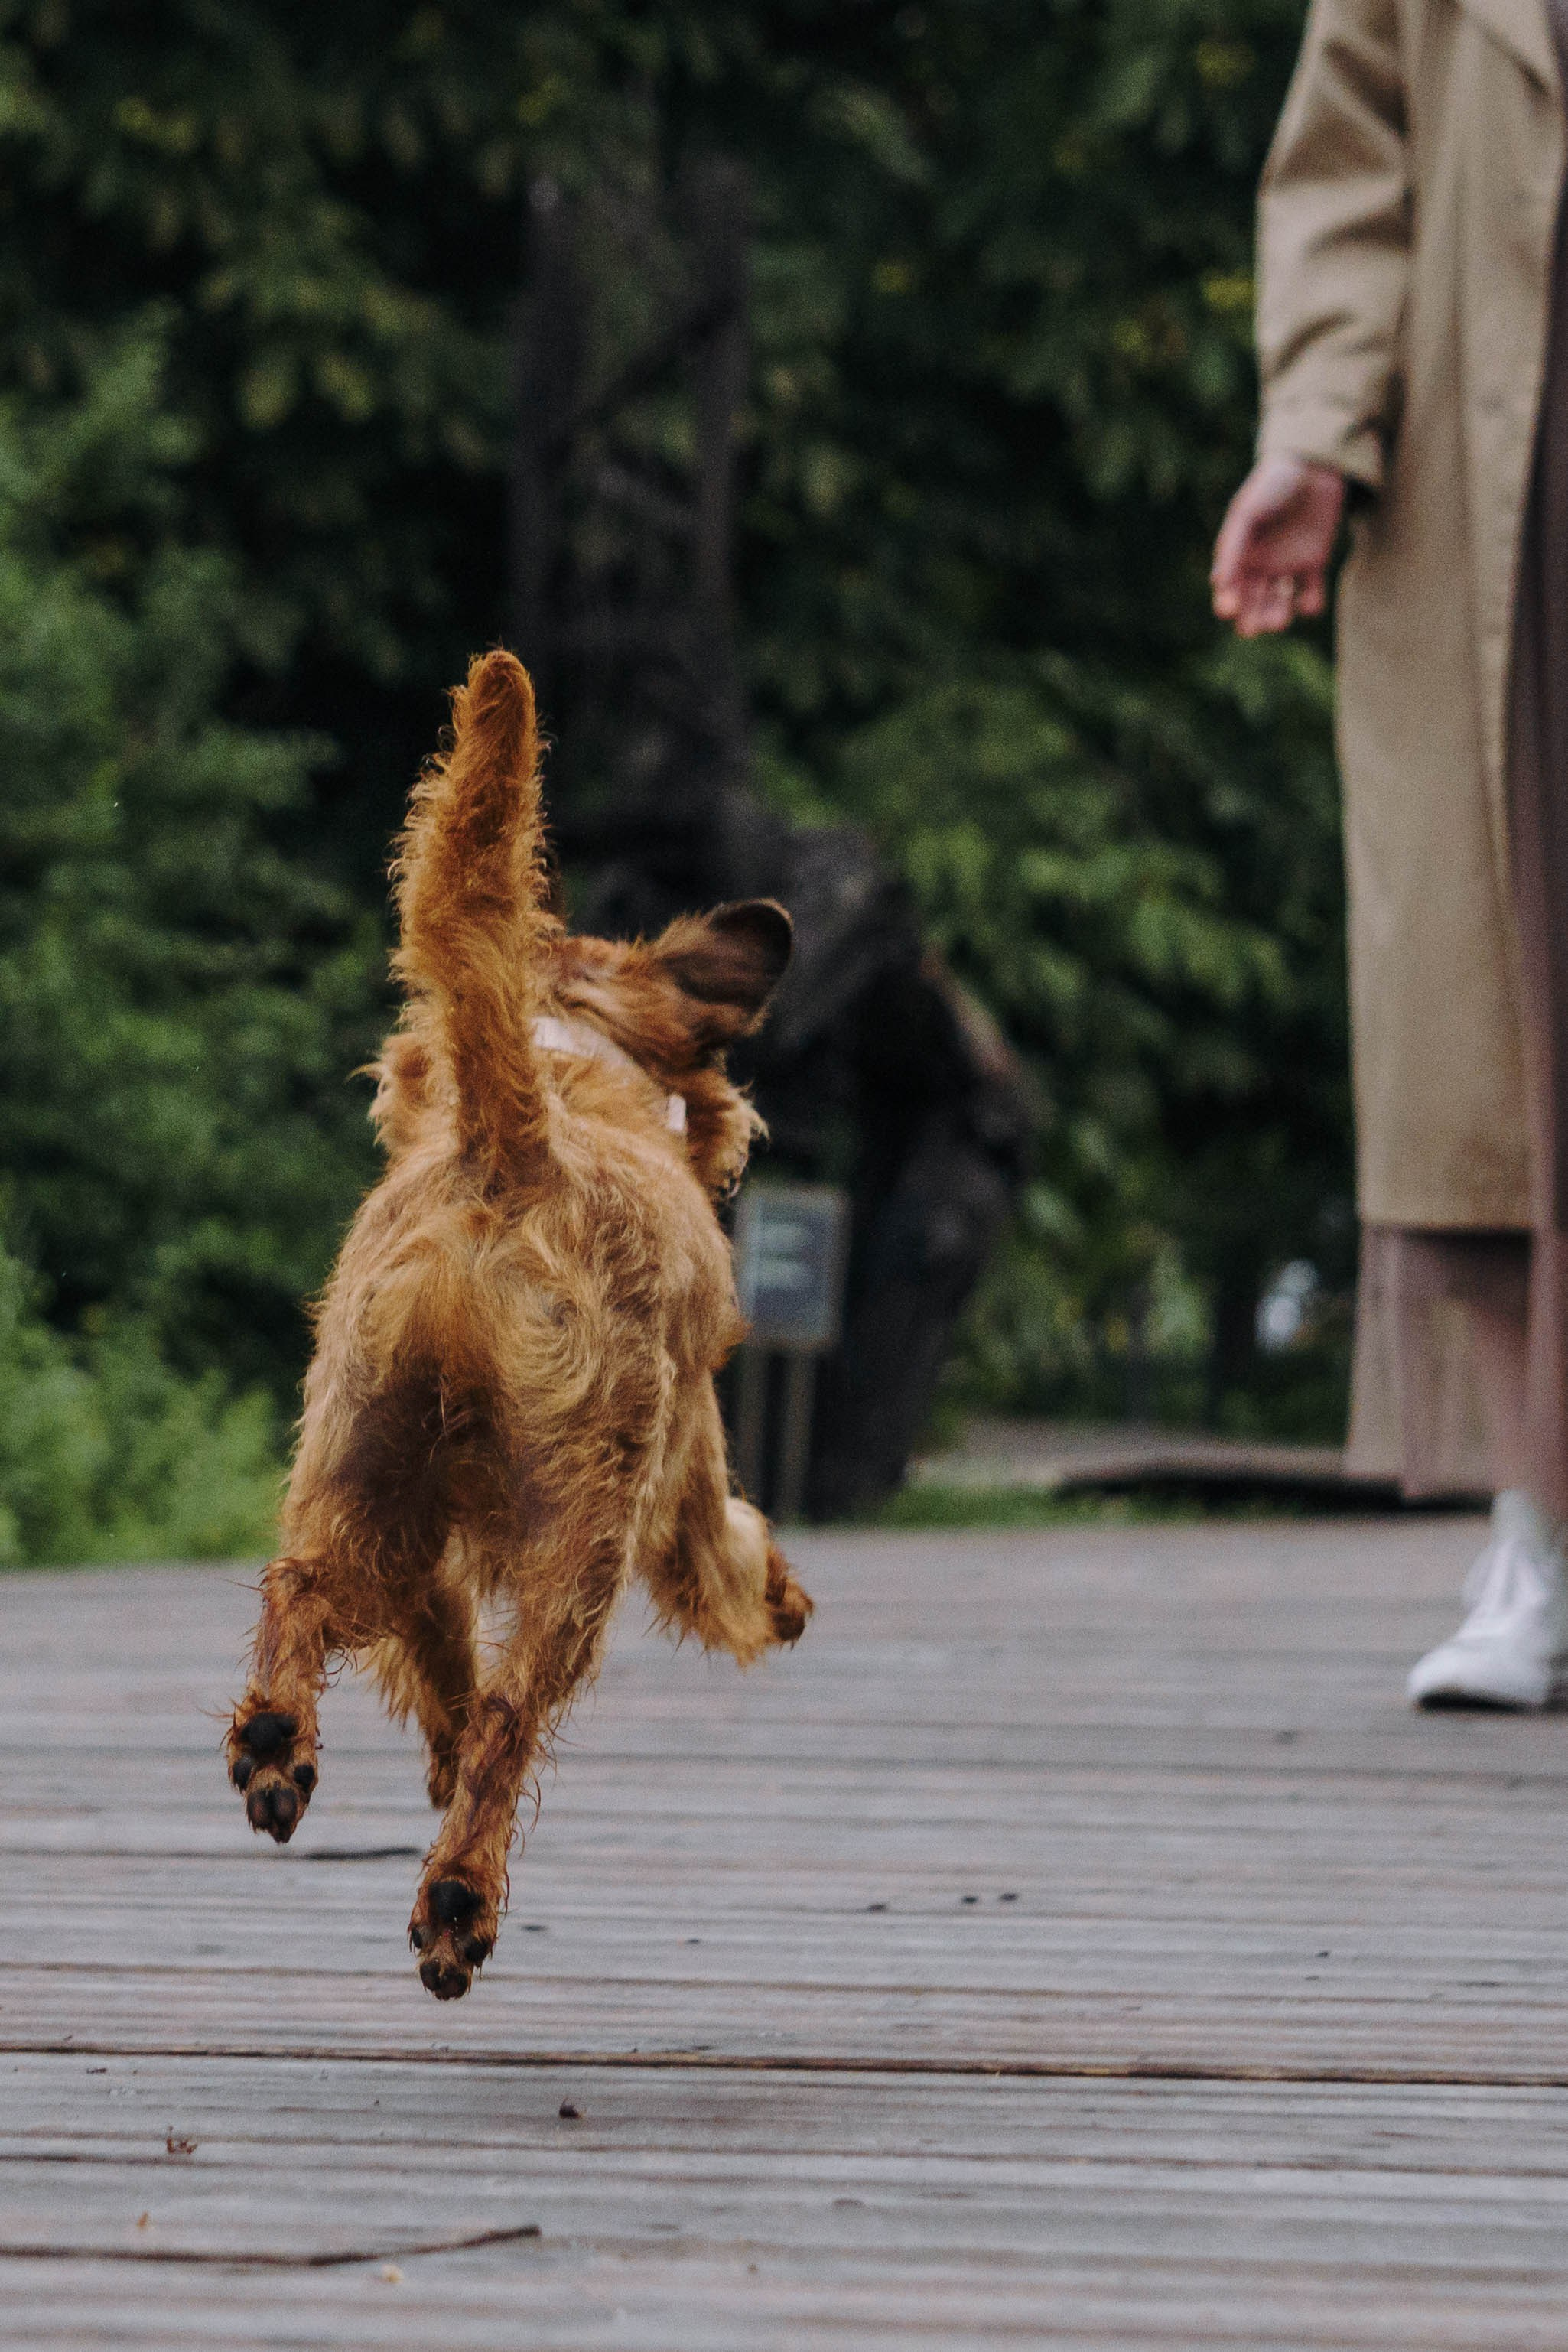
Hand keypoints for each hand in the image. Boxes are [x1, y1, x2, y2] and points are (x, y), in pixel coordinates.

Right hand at [1211, 457, 1346, 636]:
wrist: (1315, 466)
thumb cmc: (1273, 485)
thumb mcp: (1247, 511)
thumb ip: (1232, 545)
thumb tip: (1218, 583)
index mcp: (1239, 553)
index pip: (1229, 587)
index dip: (1227, 601)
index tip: (1229, 609)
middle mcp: (1260, 564)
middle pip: (1251, 602)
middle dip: (1250, 618)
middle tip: (1252, 628)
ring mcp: (1287, 565)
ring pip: (1278, 604)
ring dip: (1276, 617)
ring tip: (1279, 619)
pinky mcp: (1314, 564)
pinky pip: (1310, 594)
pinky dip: (1309, 605)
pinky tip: (1307, 602)